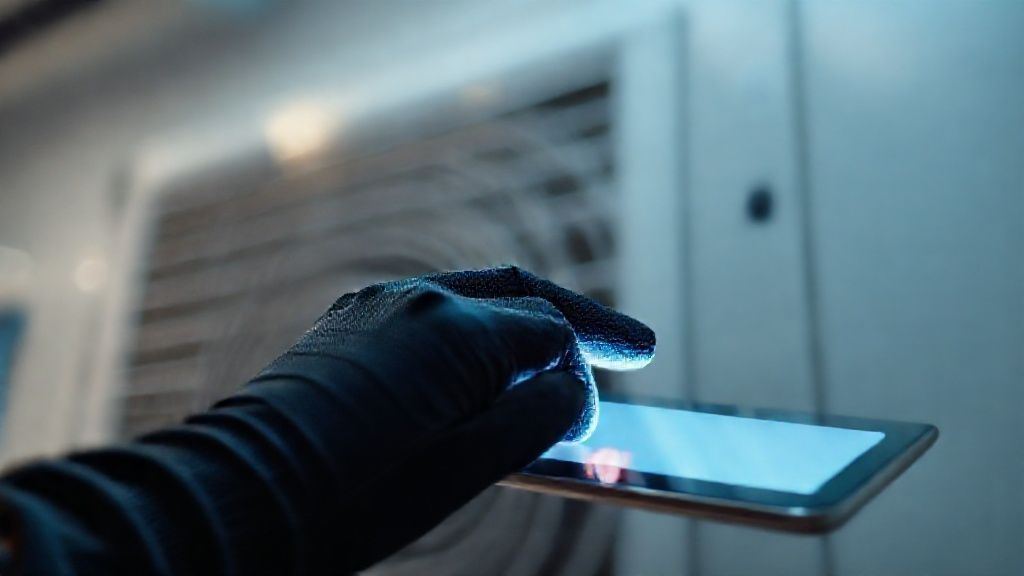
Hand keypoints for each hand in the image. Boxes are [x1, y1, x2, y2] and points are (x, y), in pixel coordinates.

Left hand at [242, 266, 654, 569]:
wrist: (244, 495)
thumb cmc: (356, 495)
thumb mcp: (468, 466)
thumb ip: (537, 419)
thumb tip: (575, 393)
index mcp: (455, 329)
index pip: (550, 333)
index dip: (588, 370)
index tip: (604, 410)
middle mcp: (418, 298)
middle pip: (523, 295)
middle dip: (580, 319)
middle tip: (635, 345)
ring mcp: (378, 304)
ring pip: (475, 296)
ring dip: (524, 321)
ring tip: (561, 353)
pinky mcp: (350, 321)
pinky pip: (430, 309)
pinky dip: (473, 328)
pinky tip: (484, 358)